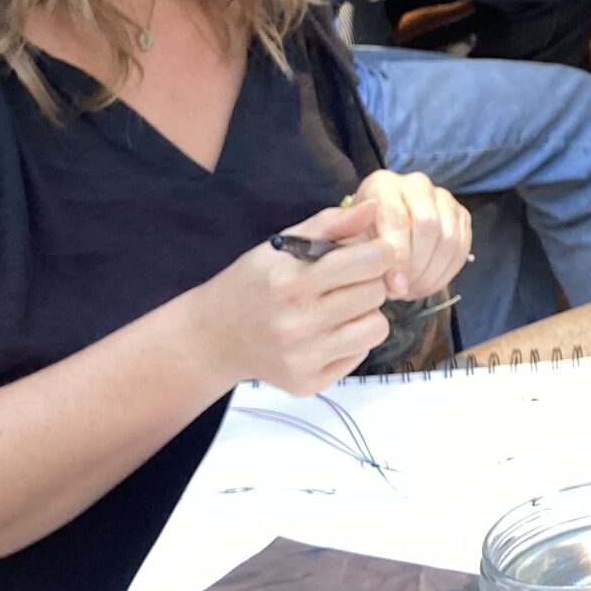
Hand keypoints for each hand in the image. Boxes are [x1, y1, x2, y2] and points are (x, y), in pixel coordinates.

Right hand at [184, 201, 393, 397]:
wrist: (213, 337)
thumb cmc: (253, 283)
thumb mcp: (280, 246)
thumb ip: (329, 225)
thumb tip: (373, 208)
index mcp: (292, 281)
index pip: (371, 261)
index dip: (377, 252)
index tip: (367, 255)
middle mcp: (298, 322)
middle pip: (376, 293)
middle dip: (368, 282)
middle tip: (345, 283)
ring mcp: (303, 357)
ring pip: (377, 327)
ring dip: (365, 313)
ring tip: (338, 307)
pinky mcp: (308, 382)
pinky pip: (361, 354)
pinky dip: (351, 341)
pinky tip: (325, 333)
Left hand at [349, 169, 469, 297]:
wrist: (375, 234)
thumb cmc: (356, 237)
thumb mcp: (340, 237)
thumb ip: (347, 242)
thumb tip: (370, 252)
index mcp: (384, 184)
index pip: (397, 218)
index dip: (399, 256)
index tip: (395, 288)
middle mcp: (416, 184)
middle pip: (428, 225)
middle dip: (418, 266)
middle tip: (404, 293)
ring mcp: (443, 198)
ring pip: (449, 238)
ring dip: (433, 273)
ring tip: (413, 291)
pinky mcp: (460, 215)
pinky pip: (462, 247)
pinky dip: (447, 272)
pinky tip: (428, 284)